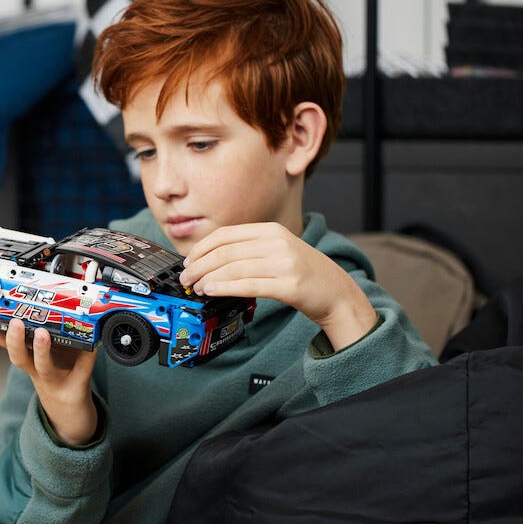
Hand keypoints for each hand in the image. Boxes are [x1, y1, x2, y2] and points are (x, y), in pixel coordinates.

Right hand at [0, 316, 98, 444]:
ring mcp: (56, 383)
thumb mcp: (45, 361)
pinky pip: (84, 370)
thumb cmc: (59, 381)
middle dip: (14, 340)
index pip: (7, 346)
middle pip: (20, 358)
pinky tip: (93, 343)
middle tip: (13, 323)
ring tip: (42, 334)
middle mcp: (38, 374)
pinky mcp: (77, 390)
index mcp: (29, 363)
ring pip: (45, 368)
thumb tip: (42, 309)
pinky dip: (89, 356)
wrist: (72, 417)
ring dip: (42, 351)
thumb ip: (41, 340)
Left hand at [179, 222, 377, 350]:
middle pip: (225, 252)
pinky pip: (248, 286)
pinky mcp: (289, 286)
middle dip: (199, 266)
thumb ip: (249, 250)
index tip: (188, 261)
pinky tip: (211, 291)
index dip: (201, 248)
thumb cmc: (302, 274)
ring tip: (195, 288)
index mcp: (271, 231)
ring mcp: (285, 264)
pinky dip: (224, 288)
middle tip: (185, 279)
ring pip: (233, 269)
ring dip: (208, 278)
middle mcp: (277, 243)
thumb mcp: (277, 250)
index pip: (226, 235)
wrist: (337, 292)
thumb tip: (209, 259)